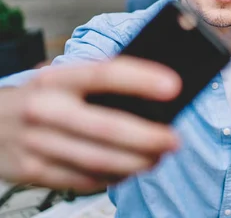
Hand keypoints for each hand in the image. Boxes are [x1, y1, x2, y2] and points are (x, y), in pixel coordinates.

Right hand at [0, 57, 180, 192]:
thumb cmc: (41, 97)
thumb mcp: (63, 79)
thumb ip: (100, 85)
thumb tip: (154, 100)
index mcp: (56, 79)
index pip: (104, 74)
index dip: (141, 79)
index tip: (173, 86)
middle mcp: (44, 109)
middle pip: (107, 127)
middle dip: (148, 137)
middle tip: (175, 139)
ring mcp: (36, 144)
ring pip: (98, 160)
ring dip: (136, 162)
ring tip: (159, 157)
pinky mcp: (32, 172)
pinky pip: (83, 180)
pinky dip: (113, 177)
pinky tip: (130, 170)